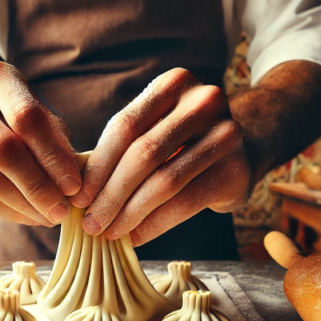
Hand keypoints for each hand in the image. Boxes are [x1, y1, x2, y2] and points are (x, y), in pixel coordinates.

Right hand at [0, 62, 80, 226]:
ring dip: (23, 204)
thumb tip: (76, 185)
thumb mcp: (41, 113)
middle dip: (38, 186)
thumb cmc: (17, 114)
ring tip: (49, 216)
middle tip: (62, 210)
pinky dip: (7, 210)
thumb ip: (58, 140)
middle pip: (3, 150)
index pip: (26, 118)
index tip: (74, 186)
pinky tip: (30, 216)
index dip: (53, 156)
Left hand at [71, 68, 250, 244]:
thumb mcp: (155, 128)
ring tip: (108, 232)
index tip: (77, 197)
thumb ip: (122, 148)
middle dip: (110, 194)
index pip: (124, 126)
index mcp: (174, 83)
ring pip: (164, 181)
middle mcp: (203, 101)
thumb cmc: (183, 141)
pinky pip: (186, 203)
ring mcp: (225, 134)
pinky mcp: (236, 170)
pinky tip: (135, 237)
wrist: (244, 148)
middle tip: (89, 222)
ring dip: (130, 213)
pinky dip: (154, 224)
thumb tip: (76, 192)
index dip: (97, 166)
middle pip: (143, 154)